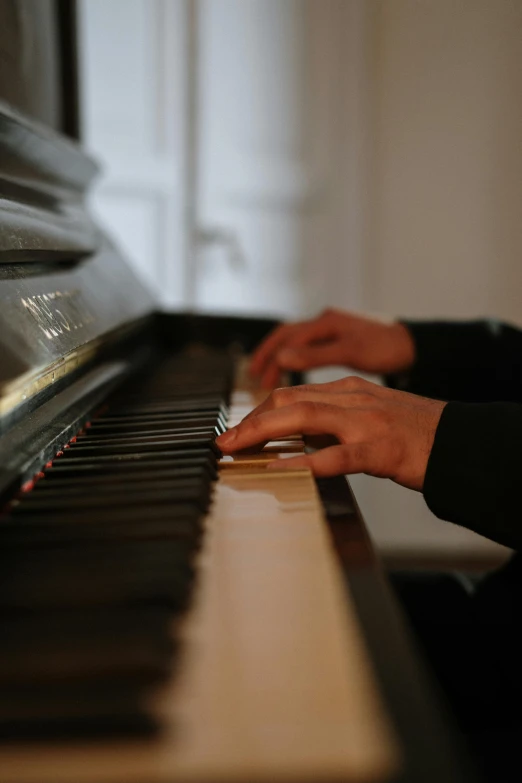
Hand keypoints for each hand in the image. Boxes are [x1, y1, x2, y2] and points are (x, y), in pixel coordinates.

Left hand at [216, 377, 445, 490]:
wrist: (459, 440)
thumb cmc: (414, 432)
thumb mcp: (370, 415)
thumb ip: (335, 421)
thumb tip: (298, 439)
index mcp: (348, 391)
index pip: (291, 395)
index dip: (257, 413)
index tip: (237, 431)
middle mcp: (352, 399)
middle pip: (287, 402)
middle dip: (249, 421)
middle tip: (223, 442)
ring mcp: (365, 423)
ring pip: (303, 418)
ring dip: (262, 433)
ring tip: (236, 450)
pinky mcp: (379, 449)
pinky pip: (335, 456)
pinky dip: (303, 462)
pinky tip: (279, 469)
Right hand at [250, 308, 414, 387]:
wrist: (414, 345)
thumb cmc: (388, 347)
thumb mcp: (351, 352)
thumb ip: (316, 355)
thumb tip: (281, 358)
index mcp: (325, 323)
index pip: (285, 338)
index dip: (267, 358)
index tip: (256, 379)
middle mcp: (325, 322)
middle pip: (285, 337)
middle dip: (266, 356)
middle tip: (254, 376)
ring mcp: (331, 330)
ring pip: (295, 343)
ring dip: (279, 360)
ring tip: (267, 382)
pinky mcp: (338, 340)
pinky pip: (308, 349)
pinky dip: (295, 362)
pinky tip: (294, 378)